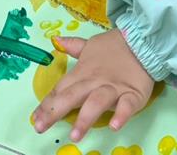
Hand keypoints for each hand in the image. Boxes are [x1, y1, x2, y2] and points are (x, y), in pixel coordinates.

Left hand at [32, 29, 155, 141]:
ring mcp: (114, 88)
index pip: (61, 89)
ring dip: (85, 118)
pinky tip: (114, 126)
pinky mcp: (133, 94)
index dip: (47, 104)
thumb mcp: (90, 45)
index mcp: (82, 72)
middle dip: (55, 111)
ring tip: (75, 135)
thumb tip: (56, 40)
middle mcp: (94, 82)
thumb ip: (73, 46)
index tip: (34, 118)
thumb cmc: (114, 47)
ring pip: (97, 103)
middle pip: (72, 96)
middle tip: (40, 127)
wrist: (142, 41)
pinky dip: (121, 115)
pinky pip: (127, 106)